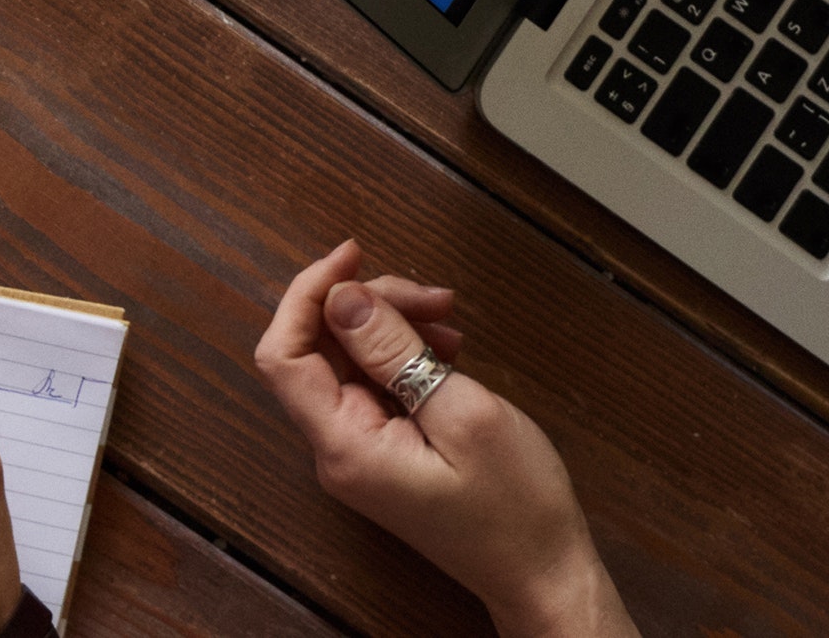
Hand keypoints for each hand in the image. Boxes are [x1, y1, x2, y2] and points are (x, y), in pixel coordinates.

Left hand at [252, 244, 615, 636]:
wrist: (545, 574)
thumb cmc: (516, 507)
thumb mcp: (463, 414)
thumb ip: (395, 353)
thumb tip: (343, 298)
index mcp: (343, 445)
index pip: (283, 354)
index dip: (307, 294)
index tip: (354, 255)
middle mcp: (338, 448)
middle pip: (319, 348)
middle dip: (370, 305)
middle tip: (436, 297)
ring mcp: (360, 450)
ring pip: (350, 360)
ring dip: (394, 327)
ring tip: (452, 323)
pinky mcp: (385, 449)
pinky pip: (376, 384)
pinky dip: (406, 356)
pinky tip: (449, 351)